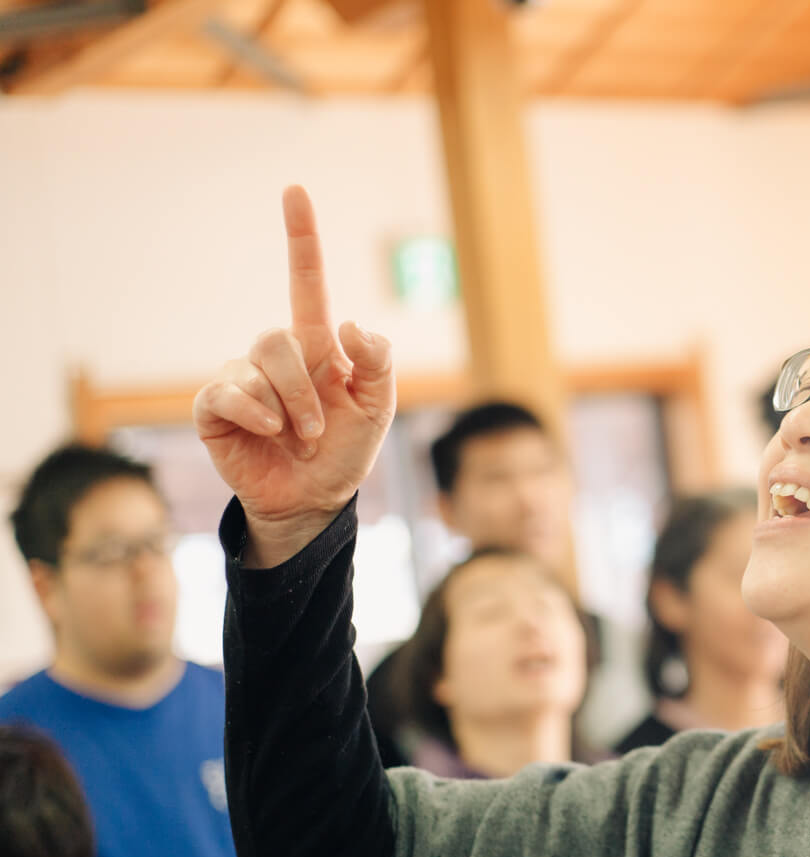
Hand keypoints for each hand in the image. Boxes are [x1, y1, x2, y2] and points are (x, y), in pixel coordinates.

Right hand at [194, 186, 394, 565]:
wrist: (315, 497)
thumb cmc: (346, 449)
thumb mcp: (378, 407)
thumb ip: (377, 362)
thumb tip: (347, 324)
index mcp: (317, 346)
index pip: (305, 281)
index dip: (301, 238)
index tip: (295, 191)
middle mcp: (276, 355)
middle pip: (279, 339)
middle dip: (305, 387)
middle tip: (319, 428)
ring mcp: (242, 378)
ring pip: (256, 365)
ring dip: (287, 407)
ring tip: (299, 436)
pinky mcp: (215, 407)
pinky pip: (226, 393)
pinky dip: (252, 412)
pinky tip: (266, 431)